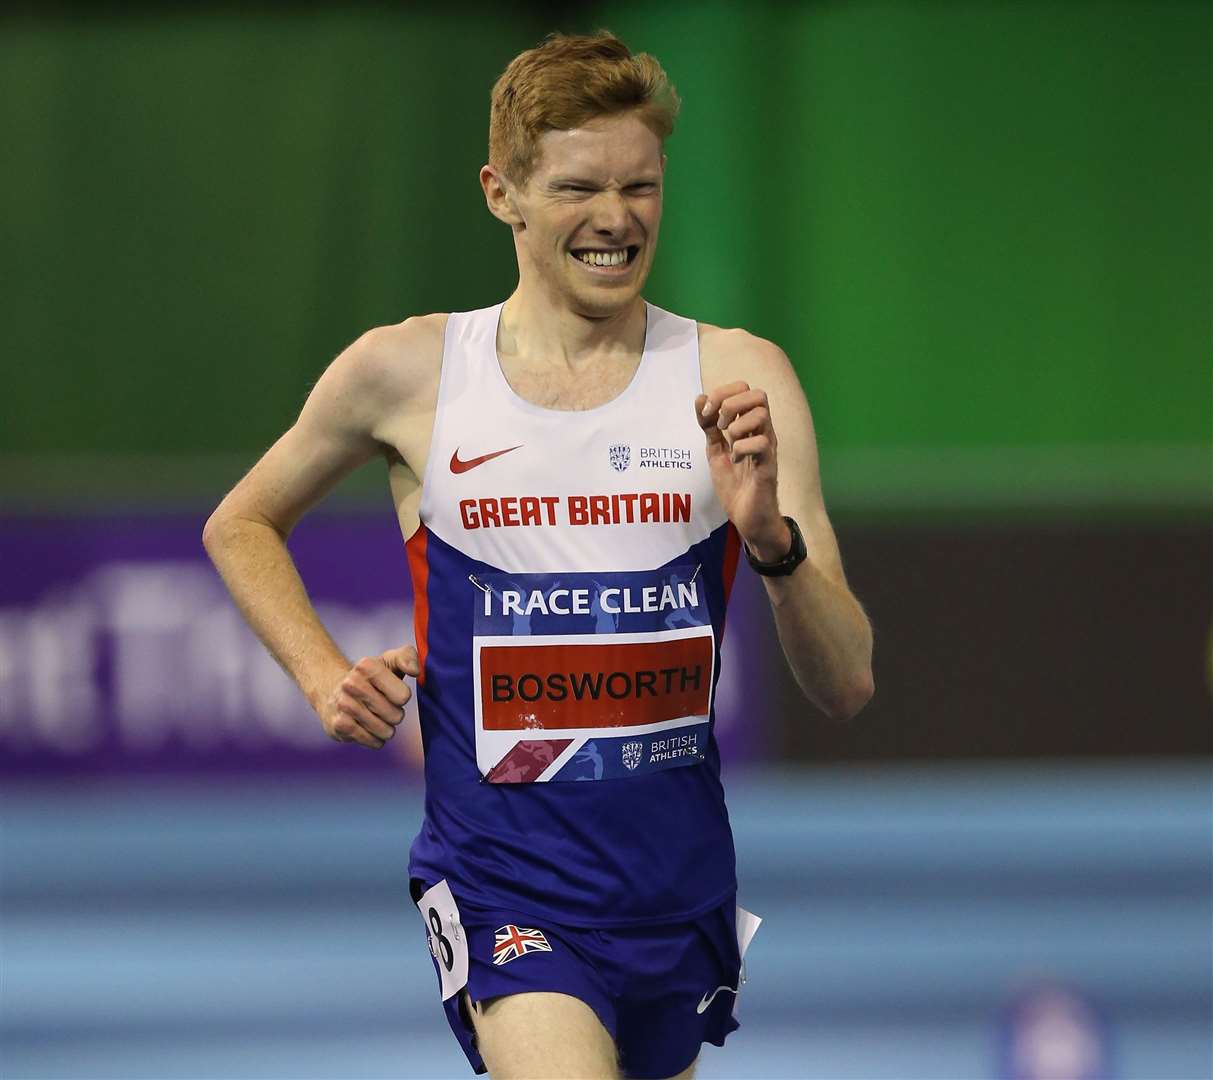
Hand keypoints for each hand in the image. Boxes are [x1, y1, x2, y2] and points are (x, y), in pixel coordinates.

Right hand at [320, 645, 419, 748]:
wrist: (334, 691)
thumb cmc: (372, 677)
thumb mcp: (390, 661)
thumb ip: (408, 657)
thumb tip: (415, 671)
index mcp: (366, 666)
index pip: (403, 696)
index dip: (401, 696)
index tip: (392, 691)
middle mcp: (352, 684)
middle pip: (396, 716)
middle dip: (395, 714)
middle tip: (384, 707)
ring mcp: (344, 705)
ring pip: (386, 731)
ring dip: (386, 728)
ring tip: (377, 718)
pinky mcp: (339, 725)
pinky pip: (373, 742)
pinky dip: (376, 739)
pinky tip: (368, 728)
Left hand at [695, 382, 790, 560]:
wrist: (748, 520)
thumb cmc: (737, 486)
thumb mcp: (715, 452)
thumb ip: (708, 427)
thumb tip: (699, 398)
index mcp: (750, 426)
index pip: (745, 389)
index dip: (722, 393)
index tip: (705, 413)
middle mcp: (763, 432)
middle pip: (758, 394)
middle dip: (731, 403)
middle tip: (720, 425)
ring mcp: (767, 449)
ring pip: (762, 414)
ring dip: (737, 425)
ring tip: (729, 443)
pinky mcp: (768, 467)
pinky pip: (762, 444)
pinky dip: (742, 447)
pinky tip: (736, 460)